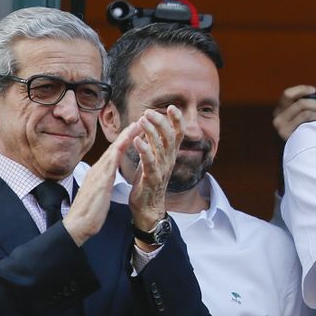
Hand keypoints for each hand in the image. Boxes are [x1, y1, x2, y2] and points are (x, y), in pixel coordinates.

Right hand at [62, 122, 143, 244]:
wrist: (77, 225)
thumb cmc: (88, 213)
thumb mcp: (98, 193)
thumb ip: (102, 183)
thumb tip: (105, 180)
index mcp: (98, 174)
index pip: (112, 154)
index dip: (123, 142)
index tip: (133, 132)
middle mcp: (97, 170)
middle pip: (113, 148)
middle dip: (126, 134)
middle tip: (138, 122)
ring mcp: (98, 174)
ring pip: (113, 151)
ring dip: (125, 138)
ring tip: (136, 126)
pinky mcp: (101, 181)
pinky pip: (112, 162)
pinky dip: (120, 150)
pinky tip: (127, 143)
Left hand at [125, 106, 183, 231]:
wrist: (147, 208)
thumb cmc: (148, 182)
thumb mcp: (154, 159)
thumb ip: (154, 143)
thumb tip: (150, 125)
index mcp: (170, 155)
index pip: (178, 134)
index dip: (177, 120)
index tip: (172, 107)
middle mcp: (169, 160)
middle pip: (171, 137)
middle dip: (161, 122)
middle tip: (149, 112)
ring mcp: (162, 170)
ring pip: (161, 147)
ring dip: (151, 132)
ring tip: (142, 120)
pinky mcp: (152, 179)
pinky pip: (150, 162)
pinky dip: (144, 150)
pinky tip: (137, 140)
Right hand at [273, 85, 315, 141]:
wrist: (301, 155)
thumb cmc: (304, 133)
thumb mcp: (299, 116)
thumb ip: (303, 105)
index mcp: (279, 110)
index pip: (287, 94)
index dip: (302, 89)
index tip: (314, 90)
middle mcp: (277, 118)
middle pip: (301, 102)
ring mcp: (281, 128)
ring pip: (305, 111)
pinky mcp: (288, 135)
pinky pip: (305, 119)